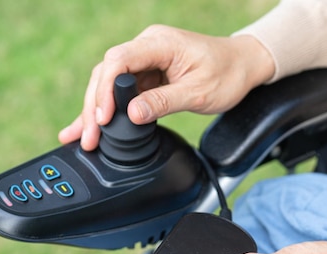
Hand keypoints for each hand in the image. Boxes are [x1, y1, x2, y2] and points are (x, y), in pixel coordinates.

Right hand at [58, 25, 274, 150]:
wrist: (244, 65)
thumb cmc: (228, 74)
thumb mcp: (199, 93)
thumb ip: (164, 102)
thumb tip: (133, 115)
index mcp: (160, 43)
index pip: (119, 61)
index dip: (106, 90)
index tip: (103, 118)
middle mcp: (148, 46)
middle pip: (107, 72)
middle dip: (94, 106)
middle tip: (88, 137)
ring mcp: (146, 59)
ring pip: (110, 82)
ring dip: (96, 110)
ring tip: (82, 137)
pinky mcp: (148, 73)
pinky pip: (122, 90)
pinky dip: (109, 109)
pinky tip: (92, 125)